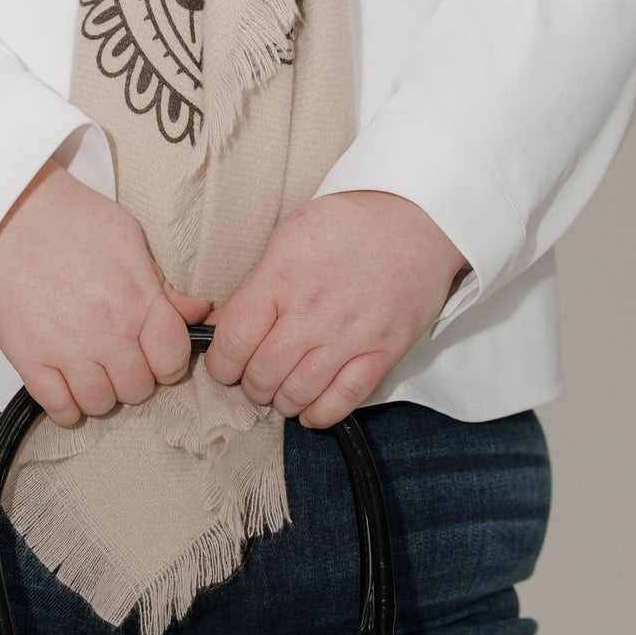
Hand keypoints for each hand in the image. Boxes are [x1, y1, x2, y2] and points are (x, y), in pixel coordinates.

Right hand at [0, 160, 210, 426]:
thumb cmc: (64, 218)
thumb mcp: (127, 238)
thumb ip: (162, 284)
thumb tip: (196, 311)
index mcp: (136, 299)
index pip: (173, 359)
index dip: (169, 361)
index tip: (158, 355)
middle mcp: (106, 331)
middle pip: (139, 389)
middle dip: (134, 377)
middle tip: (121, 358)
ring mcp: (67, 350)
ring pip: (101, 404)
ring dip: (101, 393)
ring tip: (92, 370)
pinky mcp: (30, 360)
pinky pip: (60, 409)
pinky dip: (67, 407)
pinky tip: (67, 386)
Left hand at [204, 192, 468, 428]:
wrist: (416, 220)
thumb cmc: (348, 227)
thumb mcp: (289, 239)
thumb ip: (255, 287)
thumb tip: (219, 326)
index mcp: (282, 278)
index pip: (233, 341)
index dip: (221, 365)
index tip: (228, 366)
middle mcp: (313, 310)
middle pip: (262, 375)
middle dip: (253, 386)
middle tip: (260, 378)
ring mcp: (349, 335)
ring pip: (298, 394)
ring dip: (283, 402)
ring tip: (285, 390)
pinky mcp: (381, 353)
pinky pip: (342, 401)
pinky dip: (320, 414)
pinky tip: (311, 407)